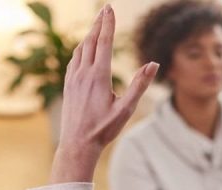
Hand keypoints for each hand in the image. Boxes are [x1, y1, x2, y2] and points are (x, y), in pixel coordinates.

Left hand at [50, 5, 158, 183]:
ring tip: (95, 27)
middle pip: (90, 41)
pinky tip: (82, 51)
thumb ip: (139, 86)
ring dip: (89, 35)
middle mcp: (83, 74)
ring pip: (80, 50)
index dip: (107, 24)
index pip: (103, 42)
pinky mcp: (68, 87)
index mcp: (98, 77)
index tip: (109, 8)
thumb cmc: (103, 130)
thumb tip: (154, 64)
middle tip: (104, 9)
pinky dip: (80, 50)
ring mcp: (73, 80)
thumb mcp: (125, 110)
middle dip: (98, 24)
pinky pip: (73, 61)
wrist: (77, 145)